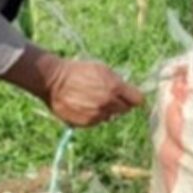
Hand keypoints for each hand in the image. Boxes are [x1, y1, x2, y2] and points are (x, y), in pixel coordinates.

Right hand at [1, 49, 143, 126]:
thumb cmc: (78, 71)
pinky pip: (97, 121)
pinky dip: (94, 116)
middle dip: (121, 103)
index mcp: (115, 88)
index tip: (131, 96)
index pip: (138, 100)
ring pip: (111, 116)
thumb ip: (118, 81)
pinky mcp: (86, 123)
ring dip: (107, 110)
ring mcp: (97, 115)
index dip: (134, 97)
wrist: (55, 81)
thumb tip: (129, 91)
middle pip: (126, 109)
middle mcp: (108, 103)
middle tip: (109, 96)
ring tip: (93, 99)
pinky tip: (85, 106)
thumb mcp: (102, 69)